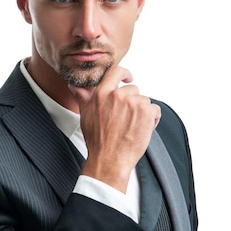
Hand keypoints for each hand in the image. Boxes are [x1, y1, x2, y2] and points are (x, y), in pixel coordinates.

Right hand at [69, 65, 160, 192]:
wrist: (109, 159)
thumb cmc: (98, 140)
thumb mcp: (85, 115)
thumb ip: (83, 97)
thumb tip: (75, 86)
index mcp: (102, 93)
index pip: (115, 71)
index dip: (124, 73)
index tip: (128, 77)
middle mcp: (118, 96)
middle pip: (133, 90)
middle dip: (133, 102)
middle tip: (127, 118)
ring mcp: (133, 103)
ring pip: (144, 101)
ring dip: (142, 112)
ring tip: (133, 126)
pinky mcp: (146, 112)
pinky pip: (155, 110)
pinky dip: (152, 119)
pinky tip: (142, 129)